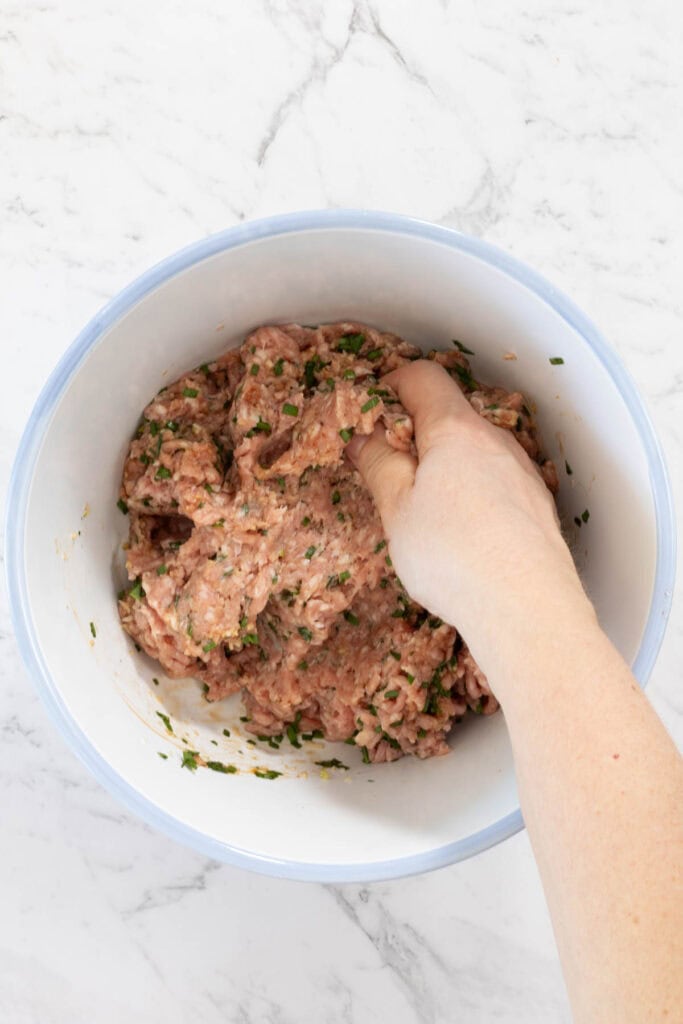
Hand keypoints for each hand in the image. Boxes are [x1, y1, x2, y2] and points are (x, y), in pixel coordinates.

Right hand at [347, 360, 591, 661]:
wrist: (528, 607)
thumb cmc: (453, 555)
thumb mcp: (397, 510)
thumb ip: (379, 464)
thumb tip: (364, 438)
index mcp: (456, 430)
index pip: (423, 377)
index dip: (391, 385)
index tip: (371, 414)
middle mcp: (496, 439)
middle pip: (451, 412)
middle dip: (416, 431)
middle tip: (389, 468)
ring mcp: (522, 470)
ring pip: (476, 448)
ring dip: (447, 462)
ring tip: (425, 508)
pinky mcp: (537, 503)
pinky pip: (497, 478)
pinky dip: (473, 487)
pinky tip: (463, 529)